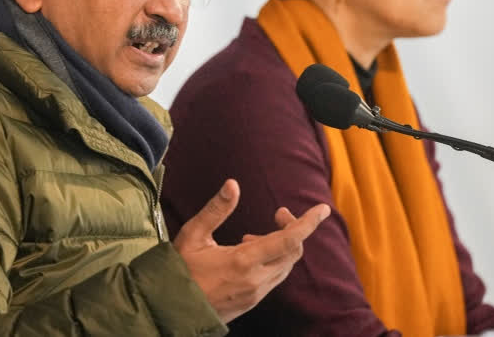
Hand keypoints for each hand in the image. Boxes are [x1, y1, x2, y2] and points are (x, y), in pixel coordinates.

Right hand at [172, 178, 330, 323]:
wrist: (171, 308)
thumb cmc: (180, 269)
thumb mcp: (193, 235)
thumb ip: (216, 210)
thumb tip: (233, 184)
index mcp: (244, 261)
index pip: (289, 240)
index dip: (308, 222)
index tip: (322, 209)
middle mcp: (256, 279)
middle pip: (293, 252)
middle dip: (293, 229)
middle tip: (278, 213)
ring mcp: (256, 293)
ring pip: (285, 266)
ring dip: (281, 246)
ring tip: (253, 236)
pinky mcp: (253, 301)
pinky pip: (275, 277)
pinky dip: (273, 260)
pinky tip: (250, 253)